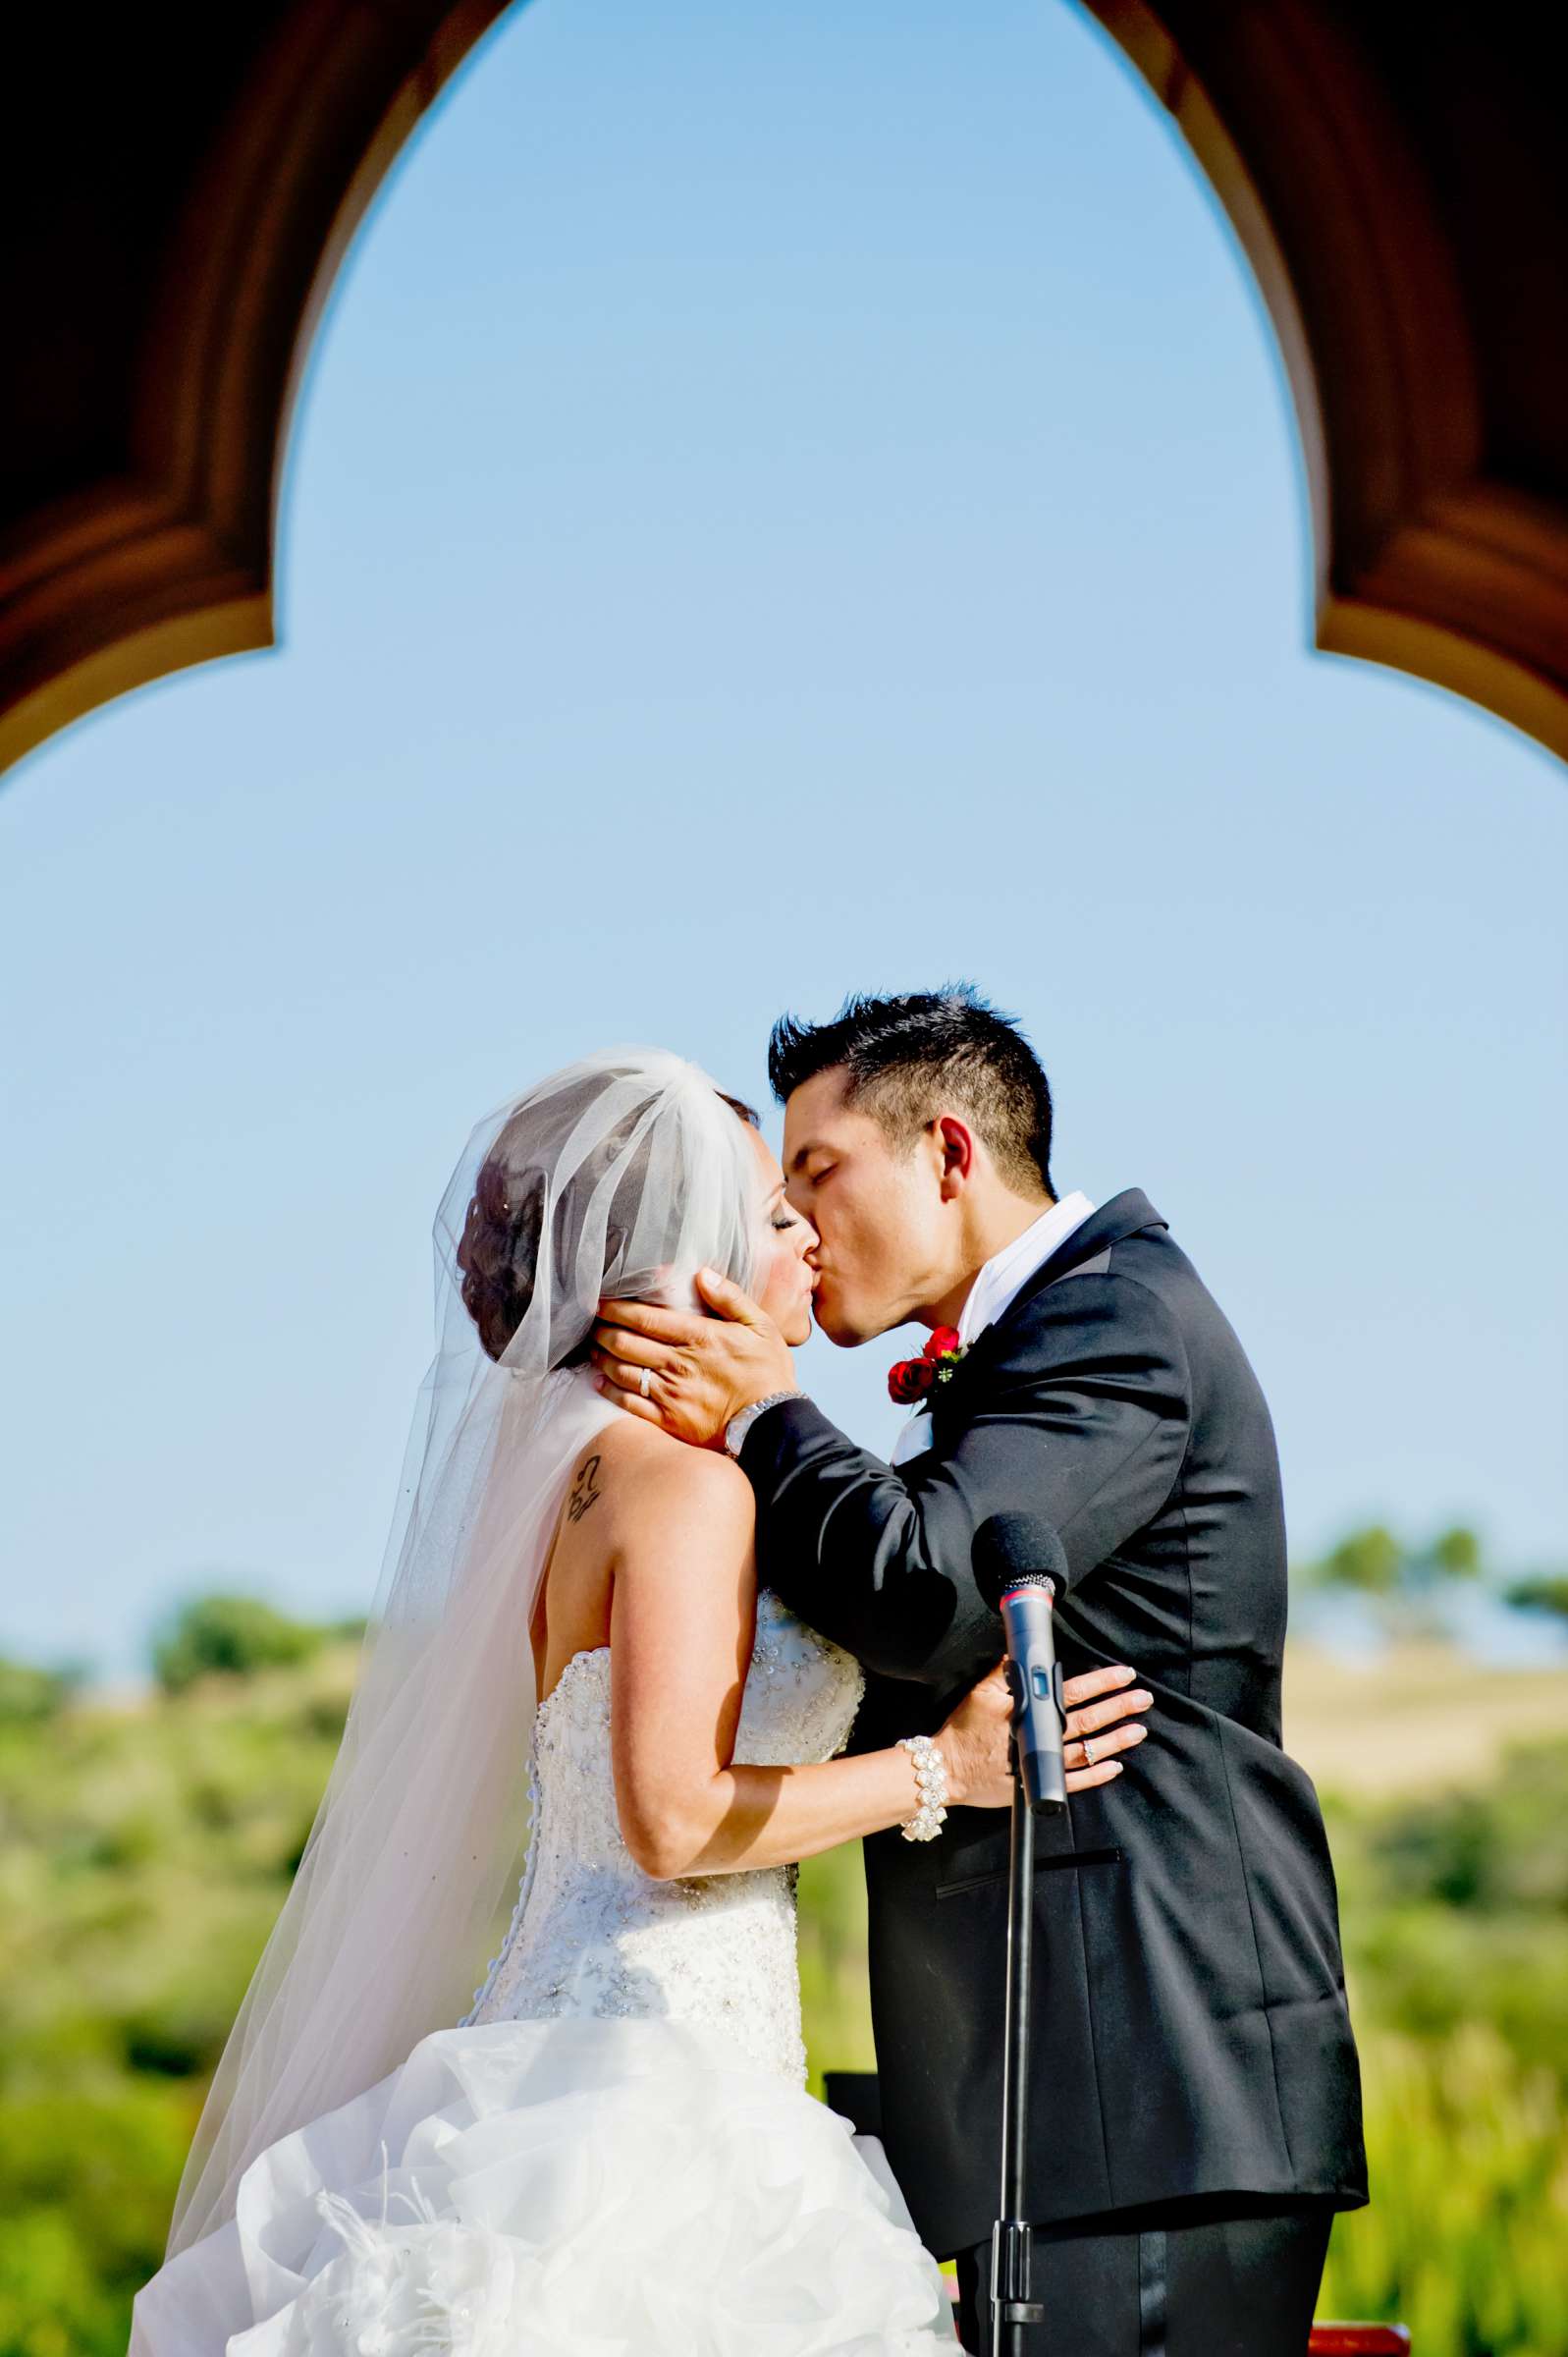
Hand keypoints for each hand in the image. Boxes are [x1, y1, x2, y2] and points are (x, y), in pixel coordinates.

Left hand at [591, 1268, 796, 1446]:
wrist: (774, 1423)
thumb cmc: (768, 1372)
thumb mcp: (761, 1326)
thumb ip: (730, 1298)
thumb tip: (702, 1274)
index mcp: (700, 1337)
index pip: (646, 1318)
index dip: (617, 1308)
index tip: (602, 1301)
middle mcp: (679, 1364)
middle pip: (626, 1343)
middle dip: (603, 1330)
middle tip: (593, 1323)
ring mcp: (672, 1394)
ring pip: (621, 1371)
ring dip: (602, 1357)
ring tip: (594, 1348)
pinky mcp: (669, 1420)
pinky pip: (629, 1404)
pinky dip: (609, 1391)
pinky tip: (600, 1382)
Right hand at [937, 1662, 1151, 1810]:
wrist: (947, 1770)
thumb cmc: (963, 1730)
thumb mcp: (978, 1694)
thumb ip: (1001, 1673)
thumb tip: (1019, 1653)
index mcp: (1029, 1712)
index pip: (1072, 1693)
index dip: (1100, 1683)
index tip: (1123, 1675)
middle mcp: (1040, 1738)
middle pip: (1088, 1721)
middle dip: (1119, 1708)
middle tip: (1143, 1699)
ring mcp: (1042, 1764)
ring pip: (1088, 1752)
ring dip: (1116, 1741)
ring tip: (1139, 1730)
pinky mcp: (1038, 1785)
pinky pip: (1076, 1783)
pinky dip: (1097, 1776)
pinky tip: (1116, 1767)